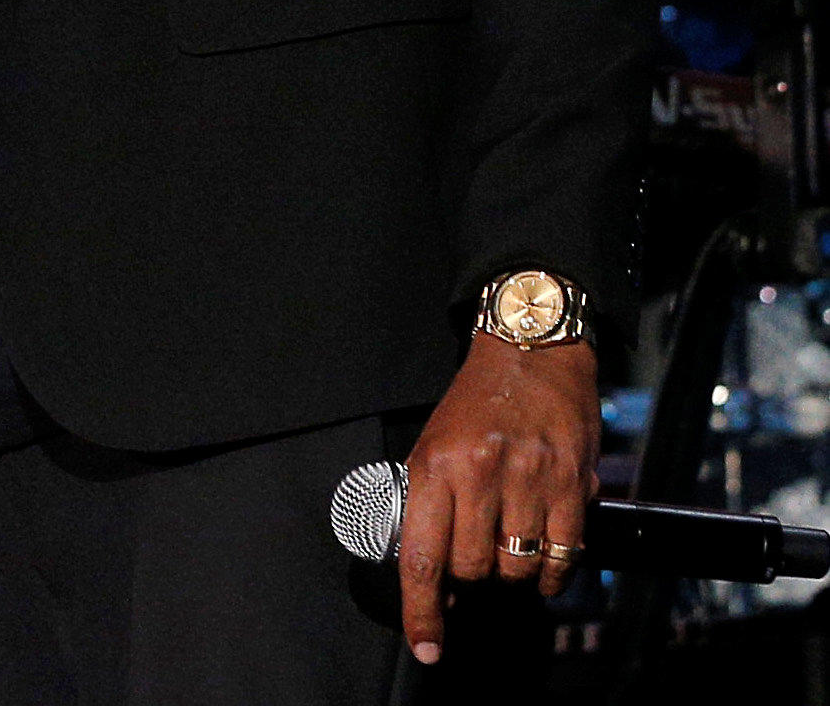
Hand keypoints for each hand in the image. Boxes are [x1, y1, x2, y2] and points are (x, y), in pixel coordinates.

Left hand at [396, 333, 597, 662]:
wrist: (529, 351)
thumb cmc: (475, 402)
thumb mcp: (431, 444)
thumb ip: (428, 505)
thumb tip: (429, 571)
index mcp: (434, 466)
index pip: (421, 556)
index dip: (423, 609)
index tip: (426, 644)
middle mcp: (479, 474)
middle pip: (472, 569)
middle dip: (470, 578)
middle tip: (474, 558)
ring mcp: (529, 479)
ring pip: (517, 567)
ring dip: (511, 573)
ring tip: (510, 546)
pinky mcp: (573, 483)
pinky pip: (563, 556)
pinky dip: (552, 572)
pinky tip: (544, 561)